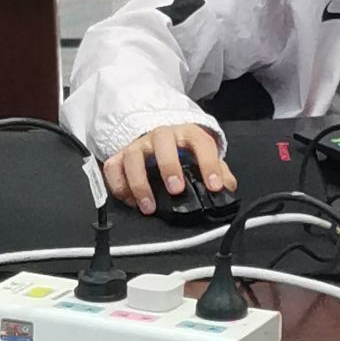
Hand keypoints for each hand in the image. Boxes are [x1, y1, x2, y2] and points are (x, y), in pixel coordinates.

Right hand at [103, 124, 236, 214]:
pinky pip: (113, 167)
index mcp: (187, 133)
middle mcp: (161, 135)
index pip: (200, 141)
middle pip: (162, 139)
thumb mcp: (204, 158)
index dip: (209, 163)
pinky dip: (119, 186)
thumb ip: (219, 172)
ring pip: (133, 154)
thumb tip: (226, 188)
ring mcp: (138, 145)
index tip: (214, 186)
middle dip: (168, 165)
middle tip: (175, 190)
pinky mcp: (120, 156)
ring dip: (139, 181)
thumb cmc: (184, 152)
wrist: (159, 141)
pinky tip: (130, 201)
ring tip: (149, 207)